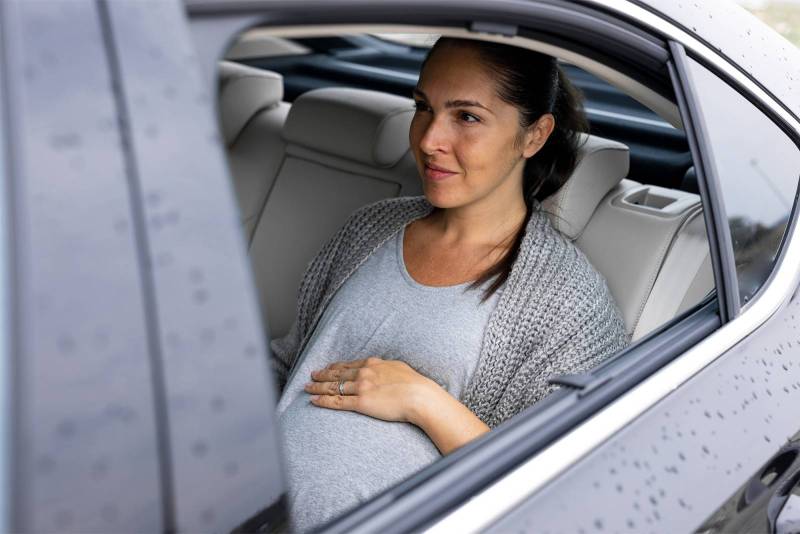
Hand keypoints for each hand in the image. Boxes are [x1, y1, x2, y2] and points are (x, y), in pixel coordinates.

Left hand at [304, 356, 439, 424]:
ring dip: (318, 387)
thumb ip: (386, 367)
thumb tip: (383, 368)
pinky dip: (323, 401)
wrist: (420, 396)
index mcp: (373, 364)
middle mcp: (364, 373)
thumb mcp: (399, 368)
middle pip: (337, 374)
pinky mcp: (361, 403)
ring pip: (333, 387)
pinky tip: (313, 400)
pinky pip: (337, 402)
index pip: (348, 365)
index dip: (335, 366)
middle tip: (312, 375)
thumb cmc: (415, 384)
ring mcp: (361, 387)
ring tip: (307, 387)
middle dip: (322, 375)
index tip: (328, 367)